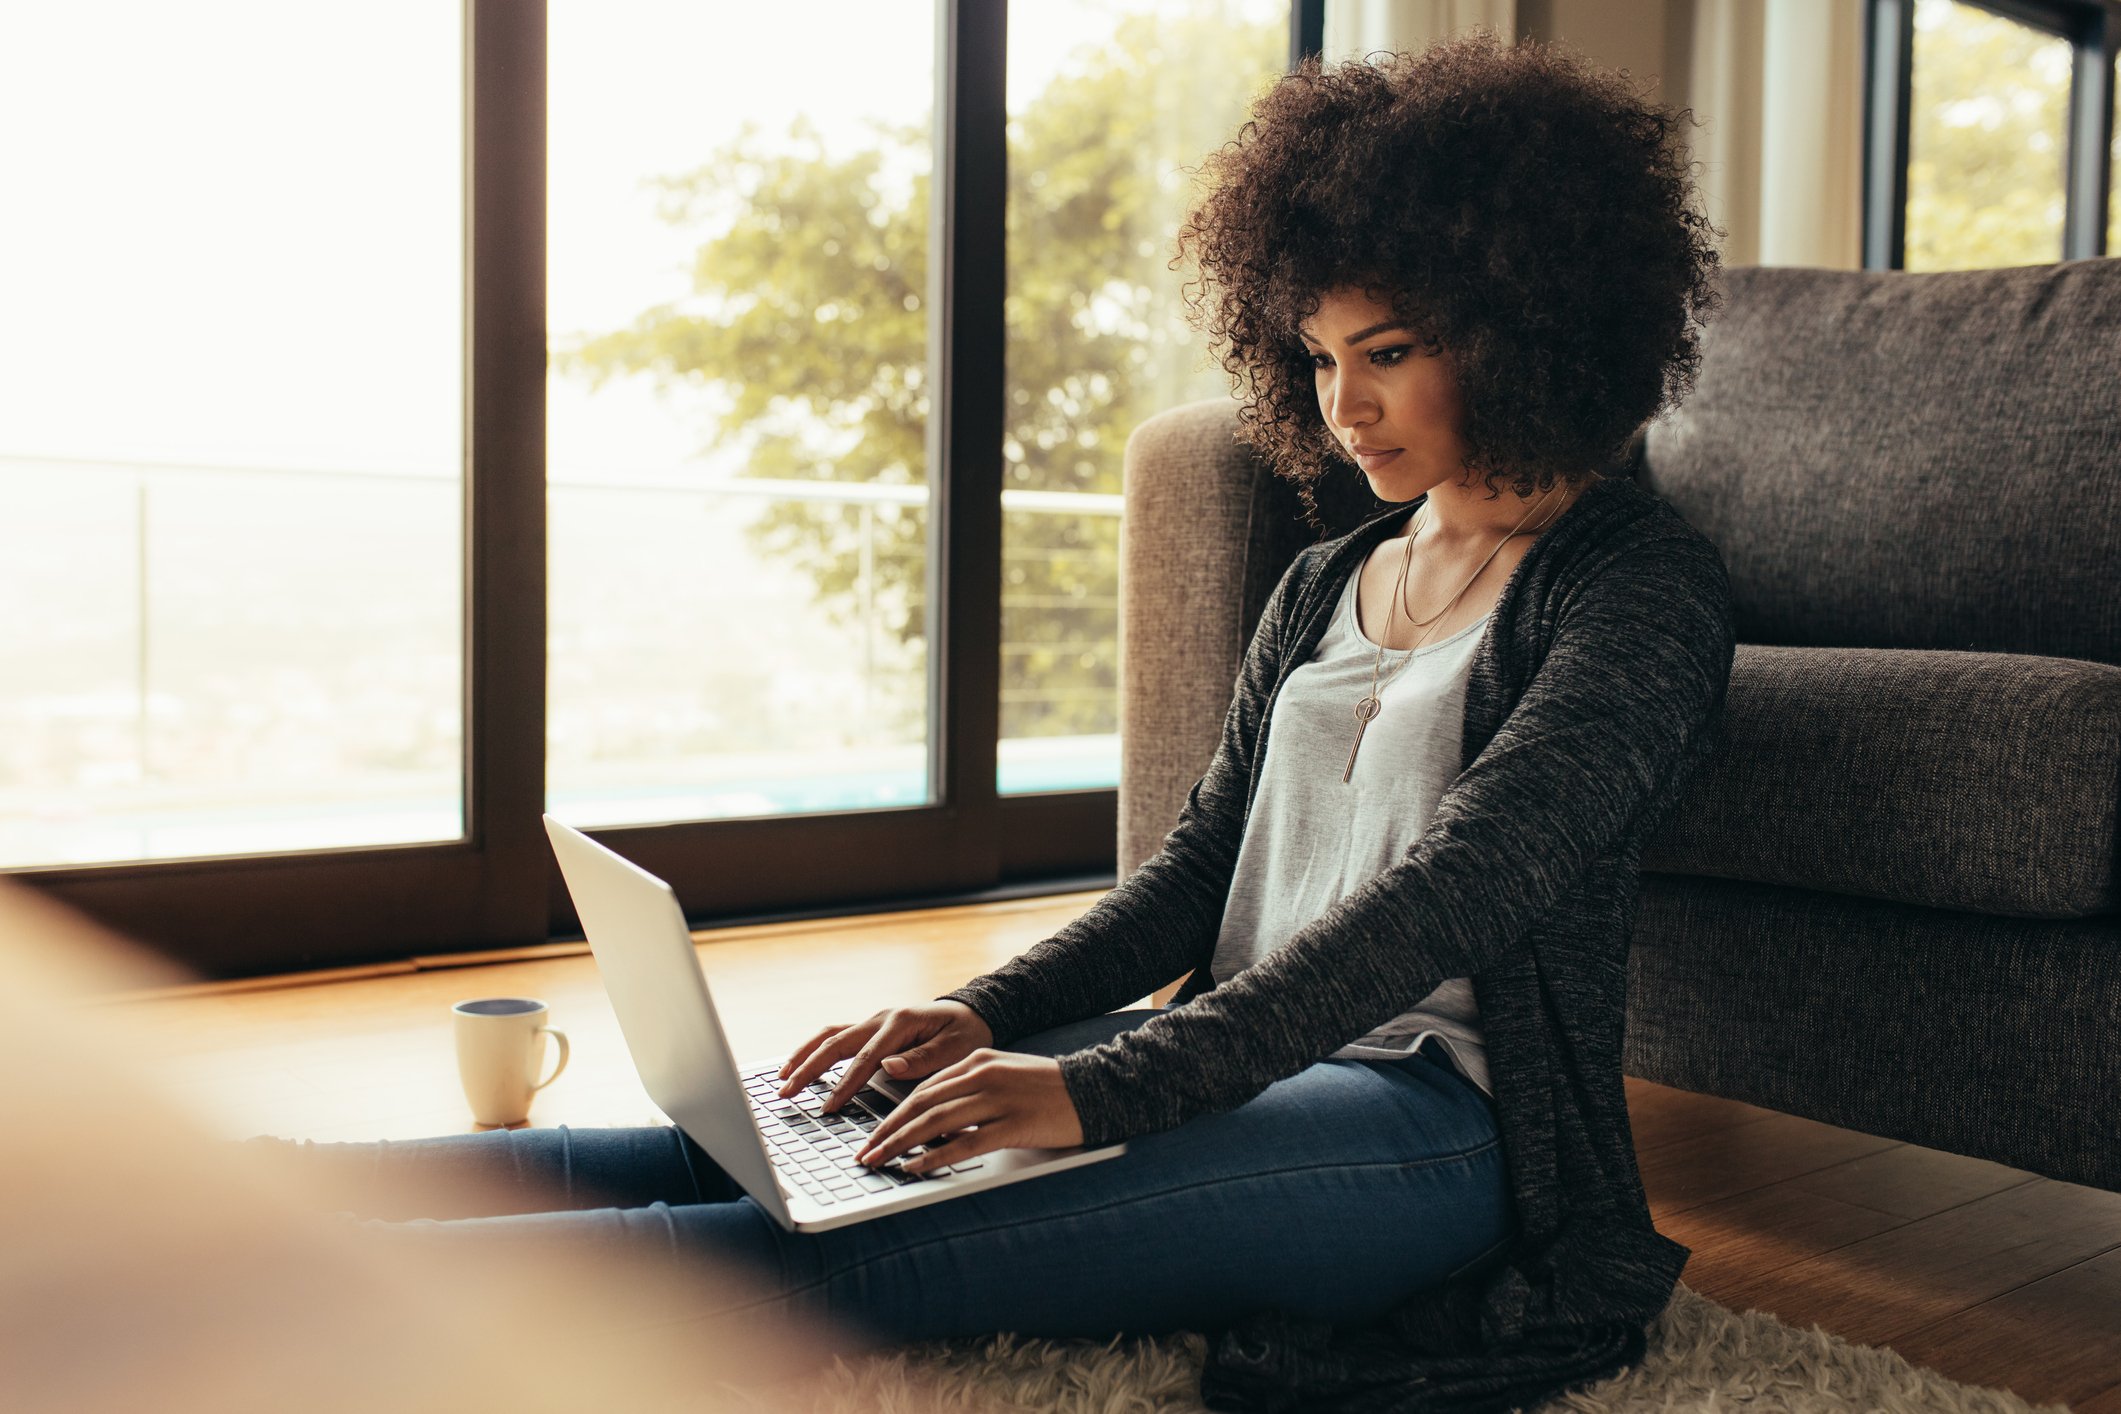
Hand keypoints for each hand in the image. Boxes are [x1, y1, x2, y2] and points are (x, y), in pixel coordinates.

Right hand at [775, 1000, 994, 1113]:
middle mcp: (881, 1018)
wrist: (971, 1014)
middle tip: (787, 1092)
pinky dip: (814, 1050)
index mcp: (901, 1023)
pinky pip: (836, 1037)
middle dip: (808, 1068)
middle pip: (836, 1043)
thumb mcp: (956, 1048)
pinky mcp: (870, 1029)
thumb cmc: (966, 1034)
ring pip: (829, 1036)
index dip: (846, 1084)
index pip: (866, 1058)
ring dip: (804, 1056)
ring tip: (782, 1078)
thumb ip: (923, 1059)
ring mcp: (873, 1022)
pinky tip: (799, 1066)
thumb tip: (887, 1067)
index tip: (829, 1106)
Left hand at [853, 1049, 1083, 1174]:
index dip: (892, 1113)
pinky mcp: (1013, 1124)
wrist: (1096, 1089)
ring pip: (935, 1122)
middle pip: (920, 1104)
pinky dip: (935, 1156)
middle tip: (863, 1153)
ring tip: (878, 1162)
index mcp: (977, 1061)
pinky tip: (915, 1168)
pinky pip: (964, 1142)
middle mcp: (982, 1075)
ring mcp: (998, 1099)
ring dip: (900, 1144)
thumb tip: (935, 1122)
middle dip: (886, 1130)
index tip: (872, 1134)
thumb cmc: (1049, 1089)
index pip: (923, 1089)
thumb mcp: (1004, 1077)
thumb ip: (970, 1092)